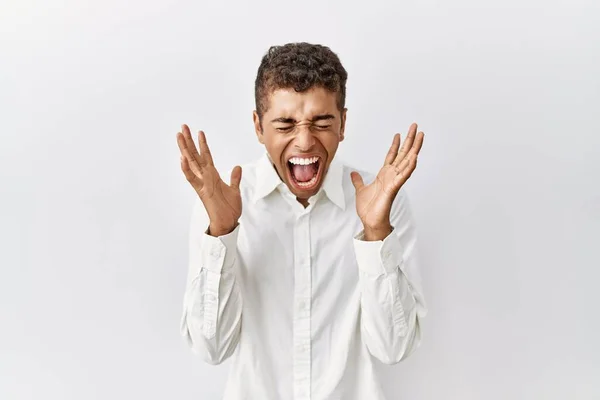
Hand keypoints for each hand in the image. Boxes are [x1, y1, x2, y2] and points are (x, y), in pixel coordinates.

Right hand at [176, 124, 241, 235]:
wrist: (228, 223)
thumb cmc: (229, 209)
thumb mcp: (234, 190)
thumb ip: (234, 178)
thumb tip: (237, 167)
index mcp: (212, 176)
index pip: (206, 156)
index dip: (203, 144)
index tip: (199, 132)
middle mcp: (205, 177)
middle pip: (195, 156)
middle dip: (188, 141)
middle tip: (183, 127)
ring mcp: (202, 184)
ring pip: (191, 163)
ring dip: (185, 149)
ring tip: (179, 136)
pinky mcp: (201, 191)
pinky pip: (192, 179)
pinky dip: (186, 169)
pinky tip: (182, 158)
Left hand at [351, 123, 423, 240]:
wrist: (370, 221)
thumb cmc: (369, 208)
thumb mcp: (360, 190)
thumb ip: (358, 180)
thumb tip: (354, 173)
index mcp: (384, 175)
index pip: (391, 156)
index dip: (395, 145)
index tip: (398, 134)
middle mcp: (391, 176)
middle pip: (403, 154)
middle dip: (409, 140)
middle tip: (415, 126)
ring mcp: (394, 181)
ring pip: (407, 161)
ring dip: (414, 148)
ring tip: (420, 136)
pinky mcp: (394, 188)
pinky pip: (403, 175)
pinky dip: (409, 166)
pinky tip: (415, 157)